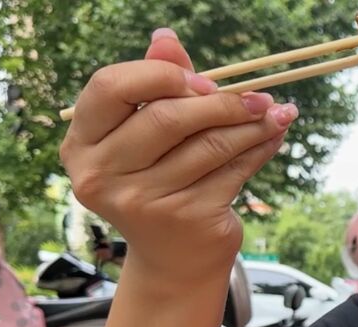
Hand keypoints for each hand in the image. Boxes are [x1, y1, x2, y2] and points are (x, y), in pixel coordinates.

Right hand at [59, 28, 297, 284]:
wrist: (174, 259)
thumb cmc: (158, 181)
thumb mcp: (146, 135)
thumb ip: (154, 85)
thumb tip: (166, 37)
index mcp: (81, 144)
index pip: (110, 88)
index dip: (161, 75)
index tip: (203, 79)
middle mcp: (103, 176)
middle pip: (167, 118)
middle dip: (221, 101)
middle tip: (258, 95)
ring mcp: (143, 202)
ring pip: (209, 145)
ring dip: (251, 124)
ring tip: (276, 112)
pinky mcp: (186, 218)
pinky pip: (233, 171)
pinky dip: (259, 149)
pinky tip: (274, 135)